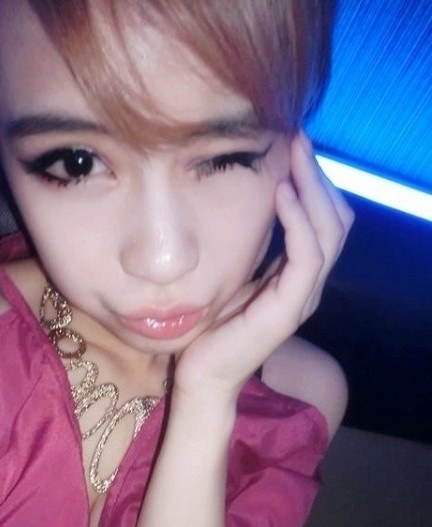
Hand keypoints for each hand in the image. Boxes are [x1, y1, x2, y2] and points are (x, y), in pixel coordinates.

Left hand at [174, 132, 353, 405]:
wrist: (202, 375)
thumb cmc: (213, 327)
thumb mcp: (236, 275)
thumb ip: (254, 247)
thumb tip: (251, 203)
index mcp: (299, 276)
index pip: (326, 220)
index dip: (316, 181)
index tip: (293, 144)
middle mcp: (309, 285)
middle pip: (337, 220)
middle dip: (318, 175)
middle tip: (297, 138)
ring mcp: (302, 299)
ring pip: (329, 233)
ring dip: (313, 189)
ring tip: (293, 156)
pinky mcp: (287, 311)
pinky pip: (306, 258)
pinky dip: (299, 222)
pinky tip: (281, 193)